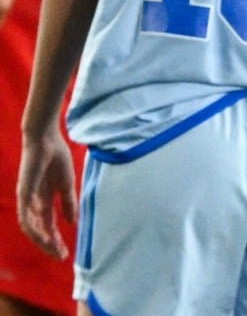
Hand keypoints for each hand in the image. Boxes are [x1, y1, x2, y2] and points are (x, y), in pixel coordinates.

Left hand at [17, 131, 76, 259]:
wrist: (46, 140)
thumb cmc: (56, 158)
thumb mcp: (67, 184)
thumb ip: (68, 203)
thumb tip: (71, 223)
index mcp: (44, 201)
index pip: (48, 226)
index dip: (56, 240)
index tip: (66, 253)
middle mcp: (33, 204)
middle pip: (39, 230)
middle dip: (49, 244)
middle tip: (60, 257)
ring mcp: (27, 199)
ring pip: (30, 226)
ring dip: (41, 239)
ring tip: (53, 248)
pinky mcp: (23, 192)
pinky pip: (25, 214)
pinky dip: (33, 226)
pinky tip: (43, 234)